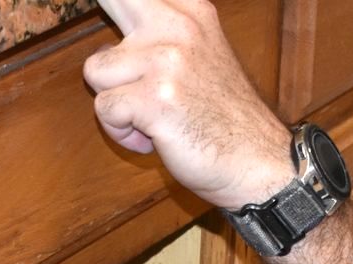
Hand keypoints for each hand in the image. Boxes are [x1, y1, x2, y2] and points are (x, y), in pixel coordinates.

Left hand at [84, 0, 293, 210]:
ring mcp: (165, 60)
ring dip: (114, 102)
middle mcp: (178, 26)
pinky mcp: (153, 98)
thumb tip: (117, 26)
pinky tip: (151, 137)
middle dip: (104, 40)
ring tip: (148, 118)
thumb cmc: (225, 118)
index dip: (117, 3)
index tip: (117, 10)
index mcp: (191, 11)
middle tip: (124, 74)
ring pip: (96, 70)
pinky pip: (104, 109)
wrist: (256, 159)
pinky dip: (119, 132)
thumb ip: (166, 33)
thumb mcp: (203, 52)